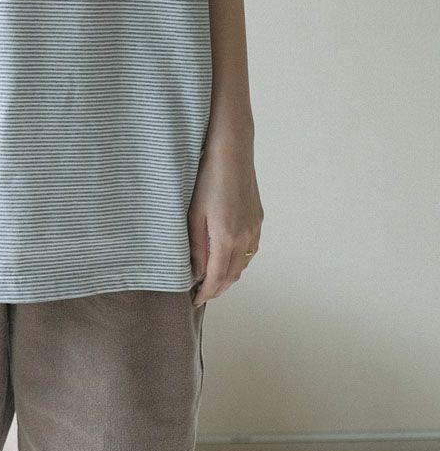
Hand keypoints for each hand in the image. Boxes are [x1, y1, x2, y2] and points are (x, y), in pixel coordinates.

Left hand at [187, 130, 262, 307]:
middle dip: (218, 288)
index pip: (217, 277)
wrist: (231, 151)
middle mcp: (245, 236)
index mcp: (227, 237)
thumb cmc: (207, 177)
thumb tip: (197, 271)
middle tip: (201, 294)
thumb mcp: (193, 212)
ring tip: (212, 279)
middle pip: (233, 274)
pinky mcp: (258, 217)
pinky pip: (250, 248)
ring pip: (243, 263)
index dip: (206, 292)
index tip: (195, 300)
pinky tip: (228, 256)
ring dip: (229, 275)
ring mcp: (254, 226)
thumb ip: (196, 245)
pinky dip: (239, 259)